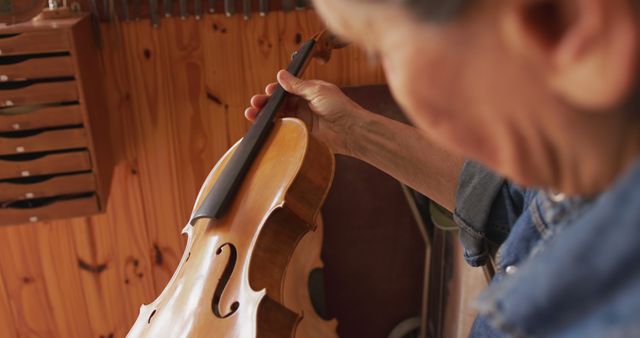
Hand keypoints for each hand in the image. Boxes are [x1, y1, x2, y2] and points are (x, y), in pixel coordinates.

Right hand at [244, 70, 367, 154]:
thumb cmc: (340, 107)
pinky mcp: (302, 132)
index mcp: (308, 90)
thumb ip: (298, 85)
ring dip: (265, 115)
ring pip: (279, 115)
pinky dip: (273, 127)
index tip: (267, 92)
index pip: (287, 89)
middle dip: (266, 103)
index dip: (275, 91)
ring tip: (251, 114)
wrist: (351, 130)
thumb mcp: (317, 91)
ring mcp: (303, 119)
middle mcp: (304, 104)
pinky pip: (285, 129)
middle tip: (254, 104)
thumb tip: (281, 75)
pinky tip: (264, 127)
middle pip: (280, 102)